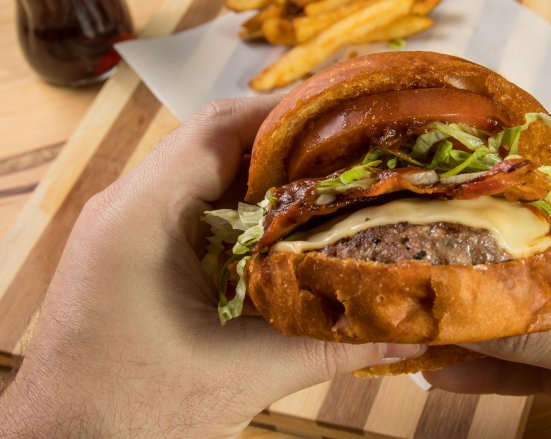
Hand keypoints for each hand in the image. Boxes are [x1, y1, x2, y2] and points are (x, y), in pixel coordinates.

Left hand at [0, 98, 422, 437]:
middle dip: (286, 146)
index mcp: (140, 217)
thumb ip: (332, 348)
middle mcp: (127, 206)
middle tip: (352, 158)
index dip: (286, 116)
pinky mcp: (133, 246)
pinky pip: (195, 205)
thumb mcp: (244, 374)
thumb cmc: (132, 413)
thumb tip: (411, 331)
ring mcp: (125, 224)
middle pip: (215, 143)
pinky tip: (284, 232)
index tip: (346, 121)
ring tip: (328, 189)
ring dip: (265, 177)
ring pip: (205, 172)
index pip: (217, 129)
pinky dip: (242, 208)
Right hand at [424, 124, 550, 437]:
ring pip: (533, 295)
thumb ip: (543, 325)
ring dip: (479, 309)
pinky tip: (447, 369)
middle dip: (482, 241)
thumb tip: (452, 310)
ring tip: (421, 312)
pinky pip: (537, 352)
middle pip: (546, 229)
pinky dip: (494, 361)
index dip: (522, 154)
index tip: (453, 165)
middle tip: (418, 239)